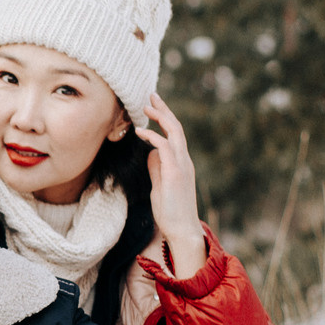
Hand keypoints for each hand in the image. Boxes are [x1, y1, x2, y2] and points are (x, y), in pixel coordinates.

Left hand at [138, 94, 206, 279]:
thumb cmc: (170, 211)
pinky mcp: (175, 174)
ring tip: (146, 106)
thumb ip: (157, 167)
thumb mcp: (160, 184)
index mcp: (181, 162)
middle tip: (150, 95)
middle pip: (176, 127)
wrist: (181, 229)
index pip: (174, 134)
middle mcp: (184, 160)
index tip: (152, 106)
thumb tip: (150, 152)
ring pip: (175, 133)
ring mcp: (181, 166)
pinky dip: (153, 136)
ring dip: (160, 117)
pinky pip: (165, 148)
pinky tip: (140, 131)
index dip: (164, 118)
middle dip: (163, 110)